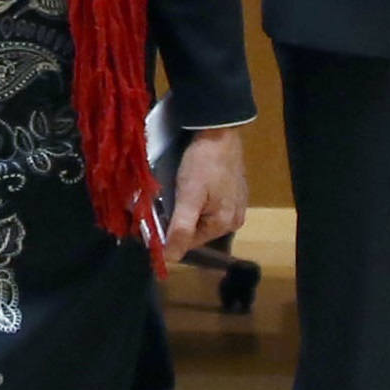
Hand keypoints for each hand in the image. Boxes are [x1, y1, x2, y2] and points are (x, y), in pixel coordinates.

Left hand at [159, 126, 250, 262]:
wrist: (219, 129)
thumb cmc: (203, 162)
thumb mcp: (189, 197)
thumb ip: (180, 229)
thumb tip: (170, 260)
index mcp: (225, 225)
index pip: (189, 242)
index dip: (169, 232)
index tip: (153, 218)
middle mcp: (234, 220)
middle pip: (196, 230)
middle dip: (178, 220)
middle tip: (162, 201)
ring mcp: (236, 204)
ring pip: (202, 217)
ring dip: (186, 209)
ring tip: (174, 191)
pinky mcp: (233, 190)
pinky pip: (210, 204)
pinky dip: (197, 199)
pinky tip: (189, 184)